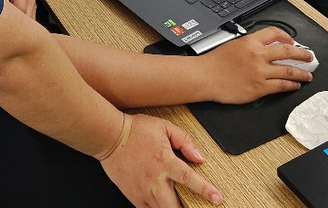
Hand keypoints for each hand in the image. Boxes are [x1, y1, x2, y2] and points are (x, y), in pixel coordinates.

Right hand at [100, 114, 222, 206]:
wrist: (109, 137)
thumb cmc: (135, 130)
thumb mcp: (164, 127)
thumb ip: (184, 141)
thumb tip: (199, 157)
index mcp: (165, 162)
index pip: (190, 180)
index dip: (206, 191)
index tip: (218, 199)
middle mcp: (155, 180)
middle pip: (176, 206)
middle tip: (196, 207)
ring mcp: (143, 191)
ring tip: (180, 206)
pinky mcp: (133, 196)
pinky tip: (162, 206)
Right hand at [200, 26, 312, 103]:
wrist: (205, 77)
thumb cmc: (214, 62)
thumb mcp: (233, 45)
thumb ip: (251, 45)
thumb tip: (265, 48)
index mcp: (251, 42)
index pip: (275, 33)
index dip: (287, 36)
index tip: (292, 41)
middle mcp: (258, 55)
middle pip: (287, 51)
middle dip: (302, 54)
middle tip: (309, 57)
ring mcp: (260, 72)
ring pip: (288, 71)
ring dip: (301, 73)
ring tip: (308, 74)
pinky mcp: (259, 88)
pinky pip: (281, 86)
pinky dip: (291, 85)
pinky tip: (295, 85)